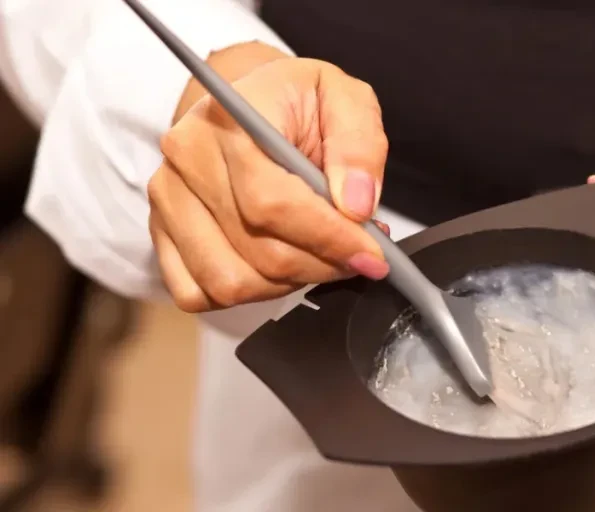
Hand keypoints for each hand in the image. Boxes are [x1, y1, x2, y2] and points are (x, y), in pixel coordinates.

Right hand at [148, 44, 389, 312]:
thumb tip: (356, 205)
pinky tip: (279, 269)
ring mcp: (168, 198)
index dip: (329, 238)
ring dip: (289, 284)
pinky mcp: (160, 231)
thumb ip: (359, 146)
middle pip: (256, 249)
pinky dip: (247, 294)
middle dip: (321, 265)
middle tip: (358, 258)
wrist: (253, 103)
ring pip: (229, 281)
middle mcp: (187, 158)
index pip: (272, 202)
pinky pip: (197, 293)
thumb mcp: (345, 100)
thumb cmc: (299, 102)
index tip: (373, 255)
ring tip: (320, 257)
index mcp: (231, 119)